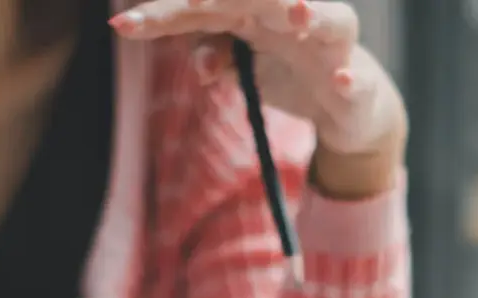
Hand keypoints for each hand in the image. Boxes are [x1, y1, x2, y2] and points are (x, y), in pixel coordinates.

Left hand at [111, 0, 406, 198]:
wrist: (347, 106)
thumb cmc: (287, 70)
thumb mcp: (241, 67)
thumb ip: (216, 57)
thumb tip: (203, 65)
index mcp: (254, 11)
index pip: (204, 6)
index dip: (163, 15)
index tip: (123, 26)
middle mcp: (294, 16)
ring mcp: (330, 45)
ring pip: (327, 19)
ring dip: (310, 12)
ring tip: (295, 11)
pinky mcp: (355, 79)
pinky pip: (355, 77)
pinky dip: (349, 78)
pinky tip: (340, 80)